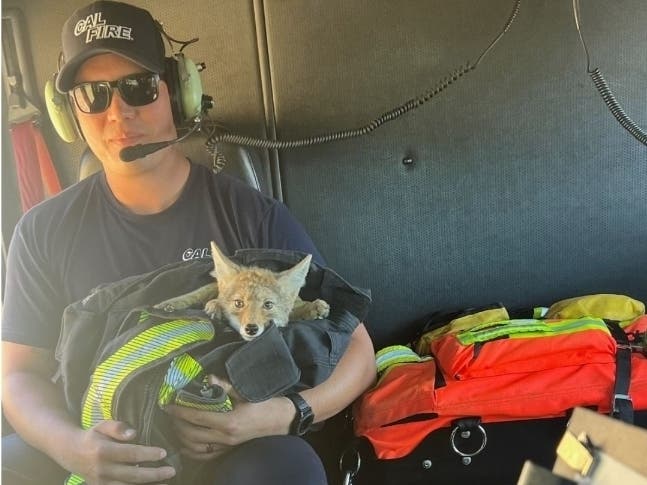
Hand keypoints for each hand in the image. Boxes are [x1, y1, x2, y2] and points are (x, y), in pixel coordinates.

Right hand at [66, 420, 175, 483]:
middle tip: (172, 471)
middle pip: (133, 475)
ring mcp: (102, 483)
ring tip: (167, 483)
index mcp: (104, 451)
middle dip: (154, 474)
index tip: (164, 453)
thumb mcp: (103, 425)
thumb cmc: (93, 436)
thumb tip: (134, 434)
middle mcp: (103, 470)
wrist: (71, 453)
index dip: (148, 454)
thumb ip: (118, 427)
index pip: (131, 453)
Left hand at [164, 375, 293, 459]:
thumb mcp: (245, 393)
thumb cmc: (265, 405)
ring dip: (182, 438)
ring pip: (195, 448)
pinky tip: (187, 442)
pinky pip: (205, 455)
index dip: (180, 411)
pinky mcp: (230, 450)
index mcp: (228, 421)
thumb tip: (208, 378)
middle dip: (177, 424)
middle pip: (191, 434)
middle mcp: (225, 437)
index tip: (168, 405)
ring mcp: (227, 446)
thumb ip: (225, 386)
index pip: (196, 417)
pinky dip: (192, 450)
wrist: (282, 420)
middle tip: (171, 413)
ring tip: (177, 426)